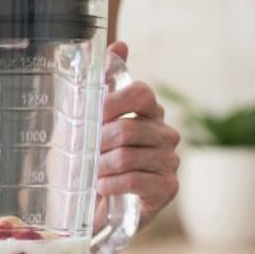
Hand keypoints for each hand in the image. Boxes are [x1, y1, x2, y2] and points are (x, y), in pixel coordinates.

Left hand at [97, 42, 181, 228]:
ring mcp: (170, 161)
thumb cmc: (90, 161)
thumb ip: (102, 84)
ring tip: (91, 174)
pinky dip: (111, 184)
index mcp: (148, 112)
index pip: (141, 93)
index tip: (91, 116)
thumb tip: (120, 45)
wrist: (93, 208)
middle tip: (84, 155)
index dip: (112, 103)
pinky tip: (102, 187)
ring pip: (129, 156)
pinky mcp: (168, 188)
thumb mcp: (85, 122)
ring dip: (100, 167)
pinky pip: (136, 180)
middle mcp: (165, 133)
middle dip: (98, 144)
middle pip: (129, 128)